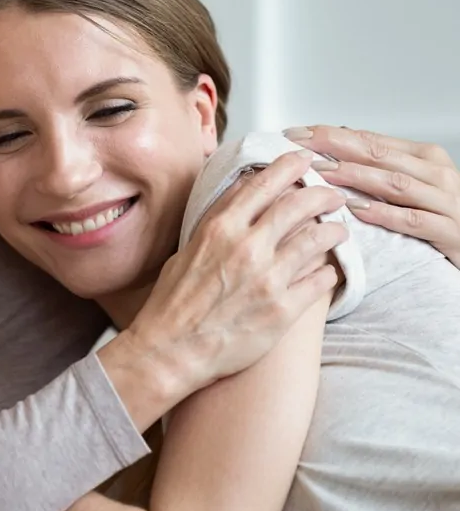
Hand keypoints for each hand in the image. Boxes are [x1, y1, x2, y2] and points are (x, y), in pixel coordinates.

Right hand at [107, 151, 346, 416]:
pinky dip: (329, 270)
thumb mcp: (186, 251)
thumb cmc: (173, 303)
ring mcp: (268, 278)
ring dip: (333, 229)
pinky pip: (321, 279)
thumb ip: (216, 224)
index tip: (304, 161)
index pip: (262, 184)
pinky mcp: (284, 309)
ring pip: (317, 239)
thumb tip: (238, 199)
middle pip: (299, 205)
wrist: (172, 350)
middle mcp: (247, 248)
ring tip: (338, 229)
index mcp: (220, 229)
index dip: (289, 166)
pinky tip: (329, 269)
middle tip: (332, 193)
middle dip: (322, 193)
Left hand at [285, 125, 459, 266]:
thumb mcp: (411, 183)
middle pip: (379, 154)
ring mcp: (445, 201)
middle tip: (301, 145)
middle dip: (336, 147)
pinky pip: (413, 221)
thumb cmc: (441, 213)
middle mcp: (435, 173)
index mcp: (423, 156)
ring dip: (355, 177)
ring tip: (322, 173)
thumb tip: (336, 140)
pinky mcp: (450, 231)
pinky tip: (358, 210)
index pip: (370, 139)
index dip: (331, 135)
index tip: (297, 134)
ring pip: (395, 183)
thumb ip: (378, 163)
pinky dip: (385, 214)